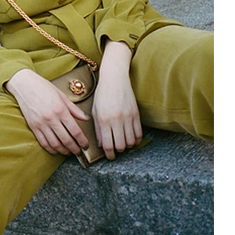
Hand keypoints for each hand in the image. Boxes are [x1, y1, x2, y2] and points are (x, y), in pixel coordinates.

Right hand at [6, 68, 89, 155]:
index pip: (75, 130)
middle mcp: (51, 119)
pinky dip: (50, 148)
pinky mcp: (33, 127)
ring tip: (68, 152)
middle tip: (79, 151)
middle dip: (74, 148)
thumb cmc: (45, 88)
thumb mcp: (63, 96)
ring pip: (54, 143)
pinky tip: (55, 150)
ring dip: (63, 150)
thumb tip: (85, 119)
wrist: (25, 85)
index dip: (82, 140)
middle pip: (66, 139)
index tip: (86, 145)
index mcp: (61, 110)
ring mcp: (41, 124)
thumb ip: (75, 109)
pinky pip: (43, 142)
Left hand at [92, 39, 141, 158]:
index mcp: (104, 120)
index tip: (110, 156)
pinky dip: (137, 139)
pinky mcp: (136, 113)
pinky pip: (139, 132)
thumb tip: (100, 144)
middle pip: (121, 145)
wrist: (114, 78)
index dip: (109, 154)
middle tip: (116, 150)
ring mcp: (128, 116)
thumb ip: (98, 129)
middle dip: (119, 151)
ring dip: (128, 145)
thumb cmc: (102, 94)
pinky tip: (133, 138)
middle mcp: (116, 119)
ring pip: (131, 141)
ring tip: (124, 143)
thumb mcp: (95, 111)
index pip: (107, 144)